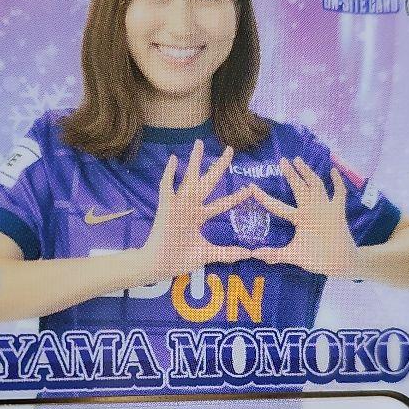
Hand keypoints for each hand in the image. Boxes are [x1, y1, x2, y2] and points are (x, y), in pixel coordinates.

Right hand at [139, 140, 252, 281]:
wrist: (158, 266)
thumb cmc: (180, 259)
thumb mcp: (208, 254)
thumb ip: (227, 253)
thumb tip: (248, 253)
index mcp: (200, 216)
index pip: (222, 203)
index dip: (236, 196)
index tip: (250, 188)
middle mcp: (191, 207)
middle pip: (208, 182)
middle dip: (219, 166)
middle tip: (230, 149)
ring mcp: (178, 206)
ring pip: (188, 179)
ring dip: (194, 161)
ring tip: (200, 143)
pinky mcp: (166, 208)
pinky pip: (166, 188)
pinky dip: (169, 174)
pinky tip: (174, 160)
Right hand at [251, 158, 359, 276]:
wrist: (344, 261)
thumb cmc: (318, 259)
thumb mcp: (293, 256)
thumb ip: (274, 253)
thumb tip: (253, 254)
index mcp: (301, 218)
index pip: (276, 206)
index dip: (262, 197)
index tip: (251, 186)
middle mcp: (314, 208)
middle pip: (299, 187)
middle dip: (290, 173)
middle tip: (282, 161)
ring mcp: (327, 207)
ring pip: (316, 184)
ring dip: (307, 171)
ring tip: (299, 160)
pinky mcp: (338, 209)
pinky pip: (339, 192)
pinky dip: (337, 181)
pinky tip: (333, 170)